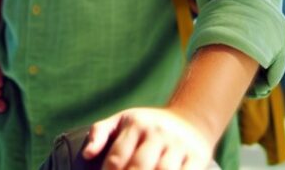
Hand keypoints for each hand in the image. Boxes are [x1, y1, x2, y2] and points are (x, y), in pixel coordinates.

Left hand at [84, 107, 213, 169]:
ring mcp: (179, 146)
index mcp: (137, 124)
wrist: (192, 119)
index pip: (117, 158)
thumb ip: (100, 133)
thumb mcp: (123, 120)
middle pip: (139, 166)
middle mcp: (158, 133)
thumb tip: (86, 155)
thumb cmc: (148, 125)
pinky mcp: (197, 158)